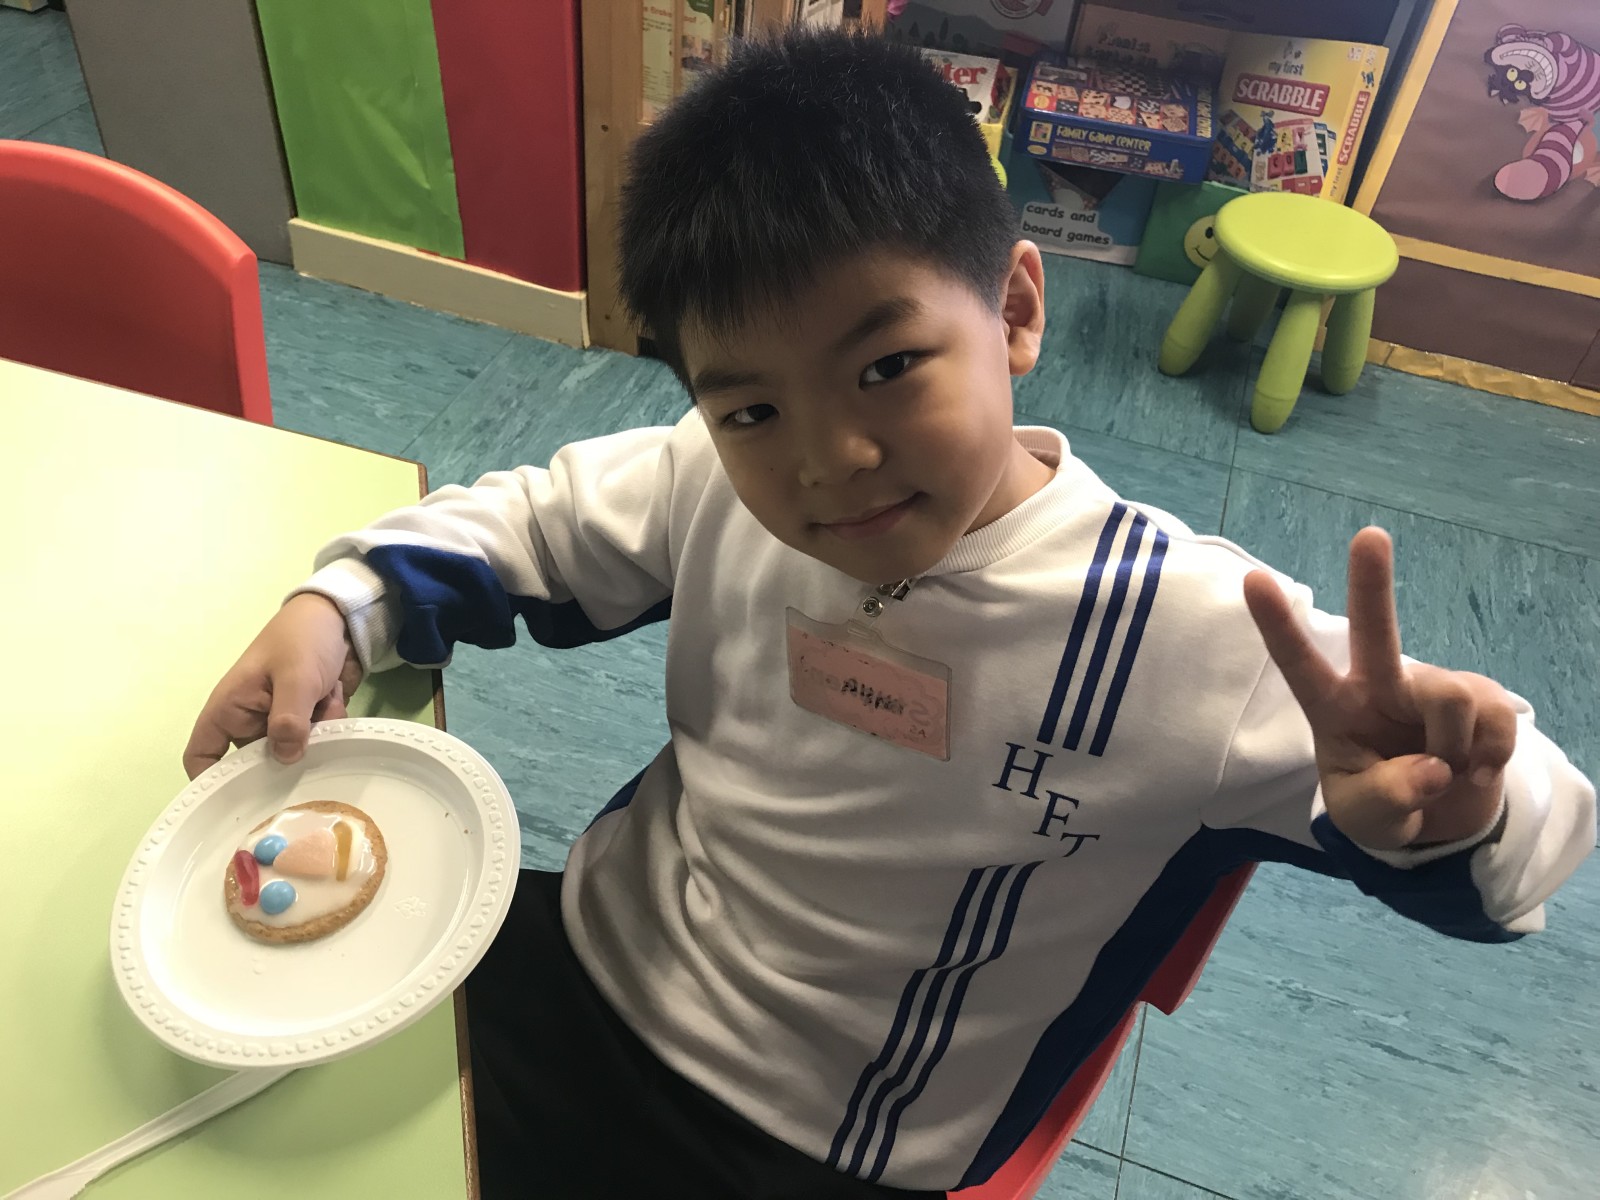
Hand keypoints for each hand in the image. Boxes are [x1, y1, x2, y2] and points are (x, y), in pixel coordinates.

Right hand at [183, 593, 364, 778]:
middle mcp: (250, 721)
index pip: (201, 755)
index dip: (209, 783)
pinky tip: (335, 696)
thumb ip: (288, 720)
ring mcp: (279, 720)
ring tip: (325, 702)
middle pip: (257, 764)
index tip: (234, 804)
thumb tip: (285, 760)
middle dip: (287, 757)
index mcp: (229, 709)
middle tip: (310, 747)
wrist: (339, 615)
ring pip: (295, 751)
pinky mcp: (307, 718)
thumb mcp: (295, 677)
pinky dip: (330, 722)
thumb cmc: (303, 638)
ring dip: (316, 732)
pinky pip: (317, 738)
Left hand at [1244, 528, 1516, 849]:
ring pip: (1451, 700)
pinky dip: (1489, 756)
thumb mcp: (1366, 820)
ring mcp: (1432, 686)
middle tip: (1370, 535)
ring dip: (1454, 749)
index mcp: (1334, 708)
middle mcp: (1380, 686)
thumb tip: (1433, 770)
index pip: (1299, 665)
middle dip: (1373, 582)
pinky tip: (1474, 764)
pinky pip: (1495, 721)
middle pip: (1376, 630)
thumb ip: (1388, 798)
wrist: (1439, 820)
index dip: (1278, 626)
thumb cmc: (1383, 806)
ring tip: (1445, 770)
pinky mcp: (1483, 695)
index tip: (1254, 581)